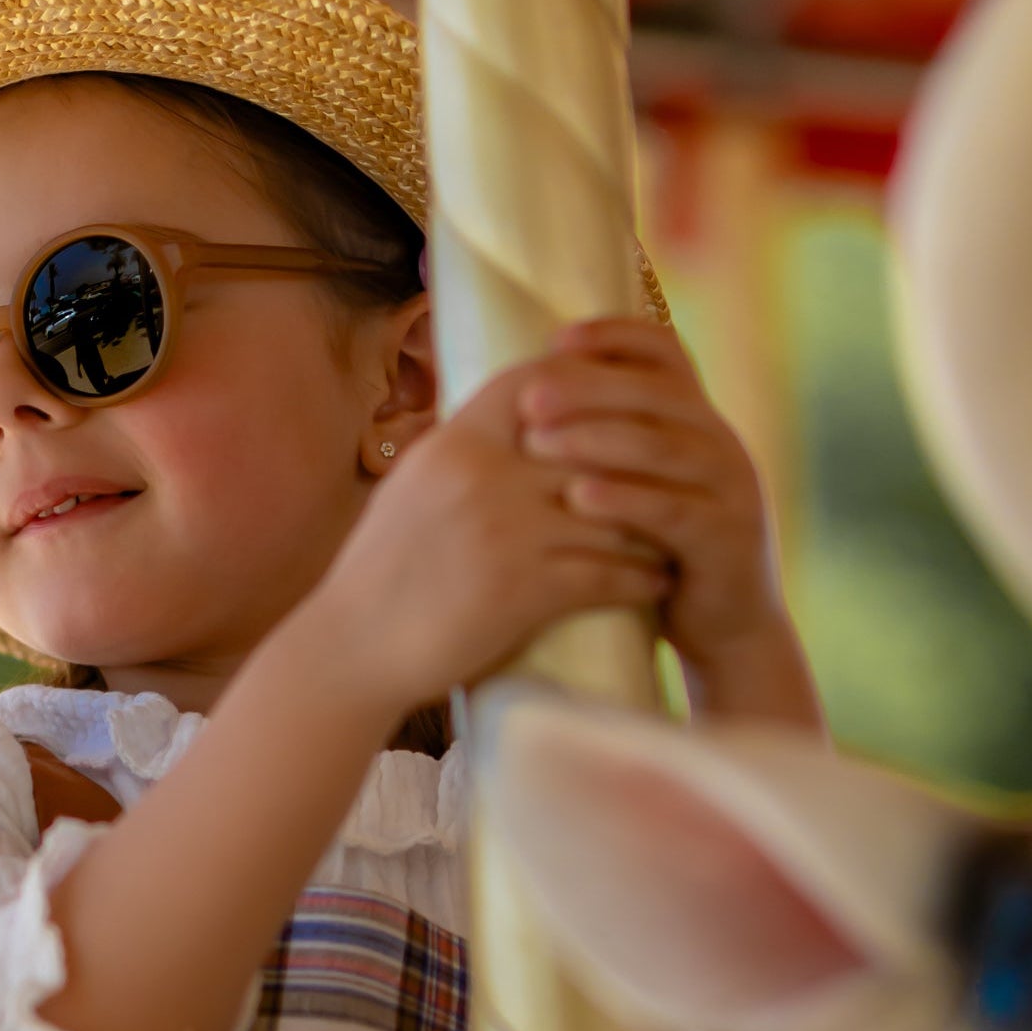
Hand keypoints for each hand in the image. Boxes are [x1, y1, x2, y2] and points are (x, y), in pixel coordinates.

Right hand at [284, 364, 674, 727]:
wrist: (353, 645)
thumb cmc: (380, 572)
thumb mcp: (412, 488)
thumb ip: (463, 454)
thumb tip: (505, 422)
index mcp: (454, 444)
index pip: (530, 384)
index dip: (580, 385)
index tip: (617, 400)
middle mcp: (483, 476)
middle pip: (586, 443)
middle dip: (634, 456)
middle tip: (674, 466)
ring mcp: (506, 531)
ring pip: (608, 509)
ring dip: (651, 522)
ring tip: (677, 529)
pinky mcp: (523, 589)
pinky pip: (605, 573)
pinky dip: (640, 578)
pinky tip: (660, 581)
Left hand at [507, 320, 820, 726]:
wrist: (729, 629)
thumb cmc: (663, 552)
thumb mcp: (642, 486)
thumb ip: (611, 439)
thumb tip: (530, 391)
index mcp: (698, 419)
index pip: (666, 352)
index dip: (615, 336)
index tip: (556, 340)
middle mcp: (720, 441)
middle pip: (656, 393)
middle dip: (588, 387)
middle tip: (529, 396)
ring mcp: (730, 488)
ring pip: (662, 447)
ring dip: (595, 439)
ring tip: (537, 443)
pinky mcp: (728, 538)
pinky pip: (673, 510)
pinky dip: (625, 500)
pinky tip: (578, 497)